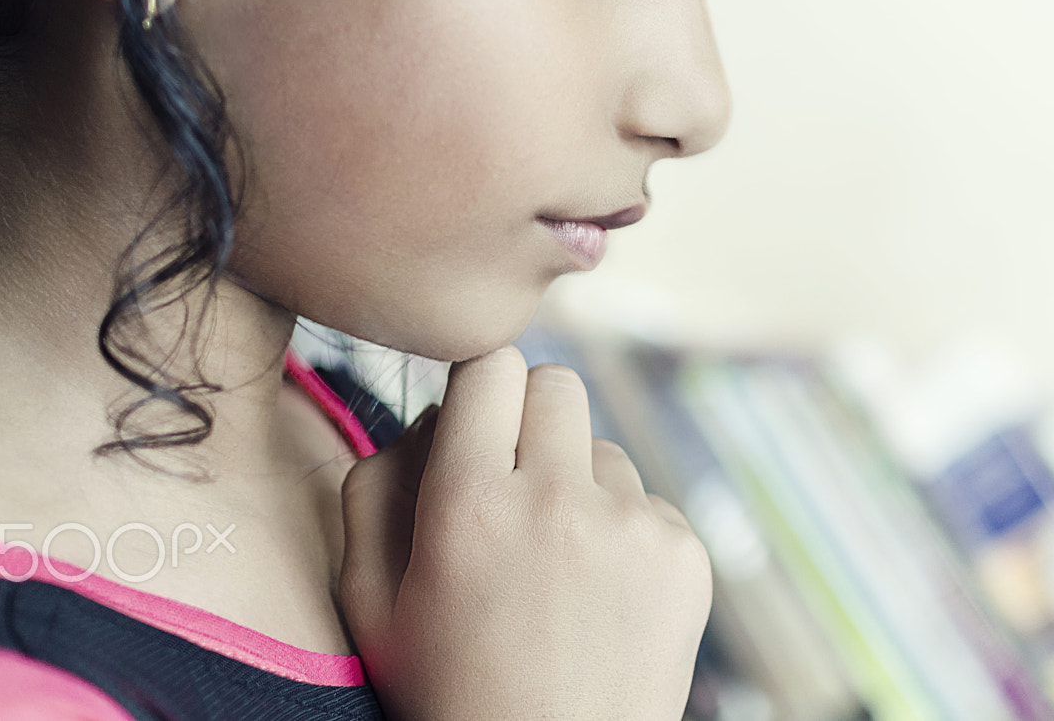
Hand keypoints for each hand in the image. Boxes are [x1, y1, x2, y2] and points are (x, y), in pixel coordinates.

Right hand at [339, 348, 710, 720]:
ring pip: (602, 448)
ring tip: (552, 569)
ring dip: (577, 484)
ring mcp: (630, 526)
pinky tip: (597, 597)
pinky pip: (647, 500)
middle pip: (555, 383)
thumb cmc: (447, 687)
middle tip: (512, 482)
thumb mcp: (369, 603)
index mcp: (468, 507)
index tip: (476, 420)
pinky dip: (623, 533)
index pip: (489, 365)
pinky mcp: (683, 553)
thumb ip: (375, 488)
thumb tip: (435, 413)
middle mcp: (556, 502)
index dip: (480, 388)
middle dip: (529, 419)